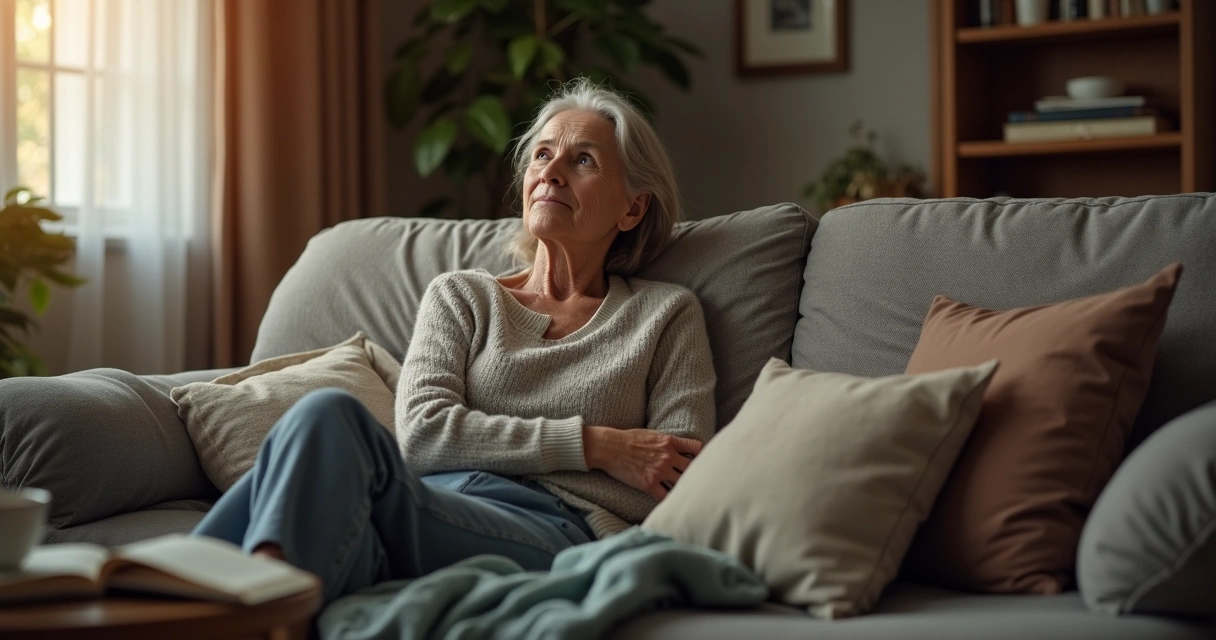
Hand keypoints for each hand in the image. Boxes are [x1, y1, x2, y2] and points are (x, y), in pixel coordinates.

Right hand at [583, 426, 702, 500]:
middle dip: (696, 475)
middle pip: (693, 469)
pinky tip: (672, 504)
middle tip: (698, 482)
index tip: (701, 462)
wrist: (610, 447)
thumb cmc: (628, 439)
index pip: (697, 448)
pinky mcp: (649, 484)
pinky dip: (669, 501)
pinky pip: (665, 497)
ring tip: (687, 496)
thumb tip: (678, 448)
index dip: (701, 456)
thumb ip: (668, 442)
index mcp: (670, 442)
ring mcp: (660, 471)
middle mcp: (668, 457)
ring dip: (684, 489)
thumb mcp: (653, 434)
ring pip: (681, 484)